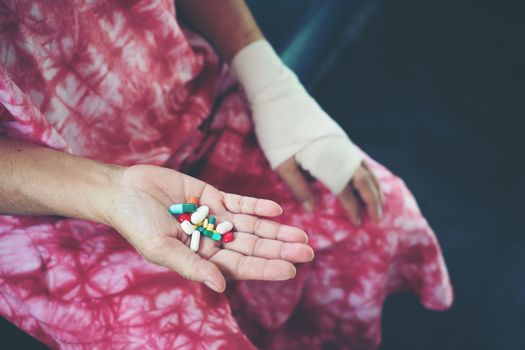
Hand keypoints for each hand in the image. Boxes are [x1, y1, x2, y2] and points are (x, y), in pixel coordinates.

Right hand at [105, 165, 313, 292]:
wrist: (124, 191)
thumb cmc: (136, 224)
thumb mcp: (160, 249)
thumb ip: (191, 266)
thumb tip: (221, 286)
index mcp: (202, 258)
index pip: (240, 266)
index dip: (265, 268)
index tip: (291, 271)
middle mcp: (213, 239)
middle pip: (252, 246)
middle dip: (280, 249)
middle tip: (309, 252)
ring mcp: (215, 216)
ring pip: (252, 226)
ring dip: (276, 230)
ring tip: (302, 234)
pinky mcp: (212, 195)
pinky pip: (240, 202)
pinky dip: (257, 206)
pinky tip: (276, 211)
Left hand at [230, 41, 382, 225]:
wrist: (278, 94)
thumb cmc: (276, 129)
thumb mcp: (281, 162)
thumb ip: (298, 187)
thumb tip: (313, 209)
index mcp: (327, 159)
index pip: (346, 189)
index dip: (353, 207)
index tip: (358, 224)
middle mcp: (340, 150)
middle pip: (364, 179)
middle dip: (373, 199)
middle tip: (377, 219)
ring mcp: (340, 141)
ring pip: (364, 167)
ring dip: (373, 186)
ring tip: (377, 203)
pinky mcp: (336, 135)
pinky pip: (358, 158)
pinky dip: (366, 173)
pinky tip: (364, 179)